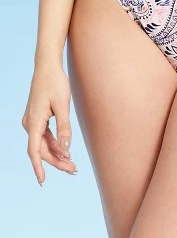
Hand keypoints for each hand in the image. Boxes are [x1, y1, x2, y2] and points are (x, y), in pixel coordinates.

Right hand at [22, 63, 76, 185]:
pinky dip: (55, 144)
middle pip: (41, 149)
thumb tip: (66, 148)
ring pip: (44, 144)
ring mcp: (33, 121)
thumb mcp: (63, 105)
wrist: (48, 68)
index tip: (42, 180)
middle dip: (56, 161)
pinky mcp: (38, 118)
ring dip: (57, 154)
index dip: (38, 166)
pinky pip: (45, 136)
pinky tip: (65, 150)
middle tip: (73, 170)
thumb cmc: (55, 83)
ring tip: (72, 164)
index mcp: (34, 122)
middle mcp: (30, 124)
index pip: (35, 150)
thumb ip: (64, 127)